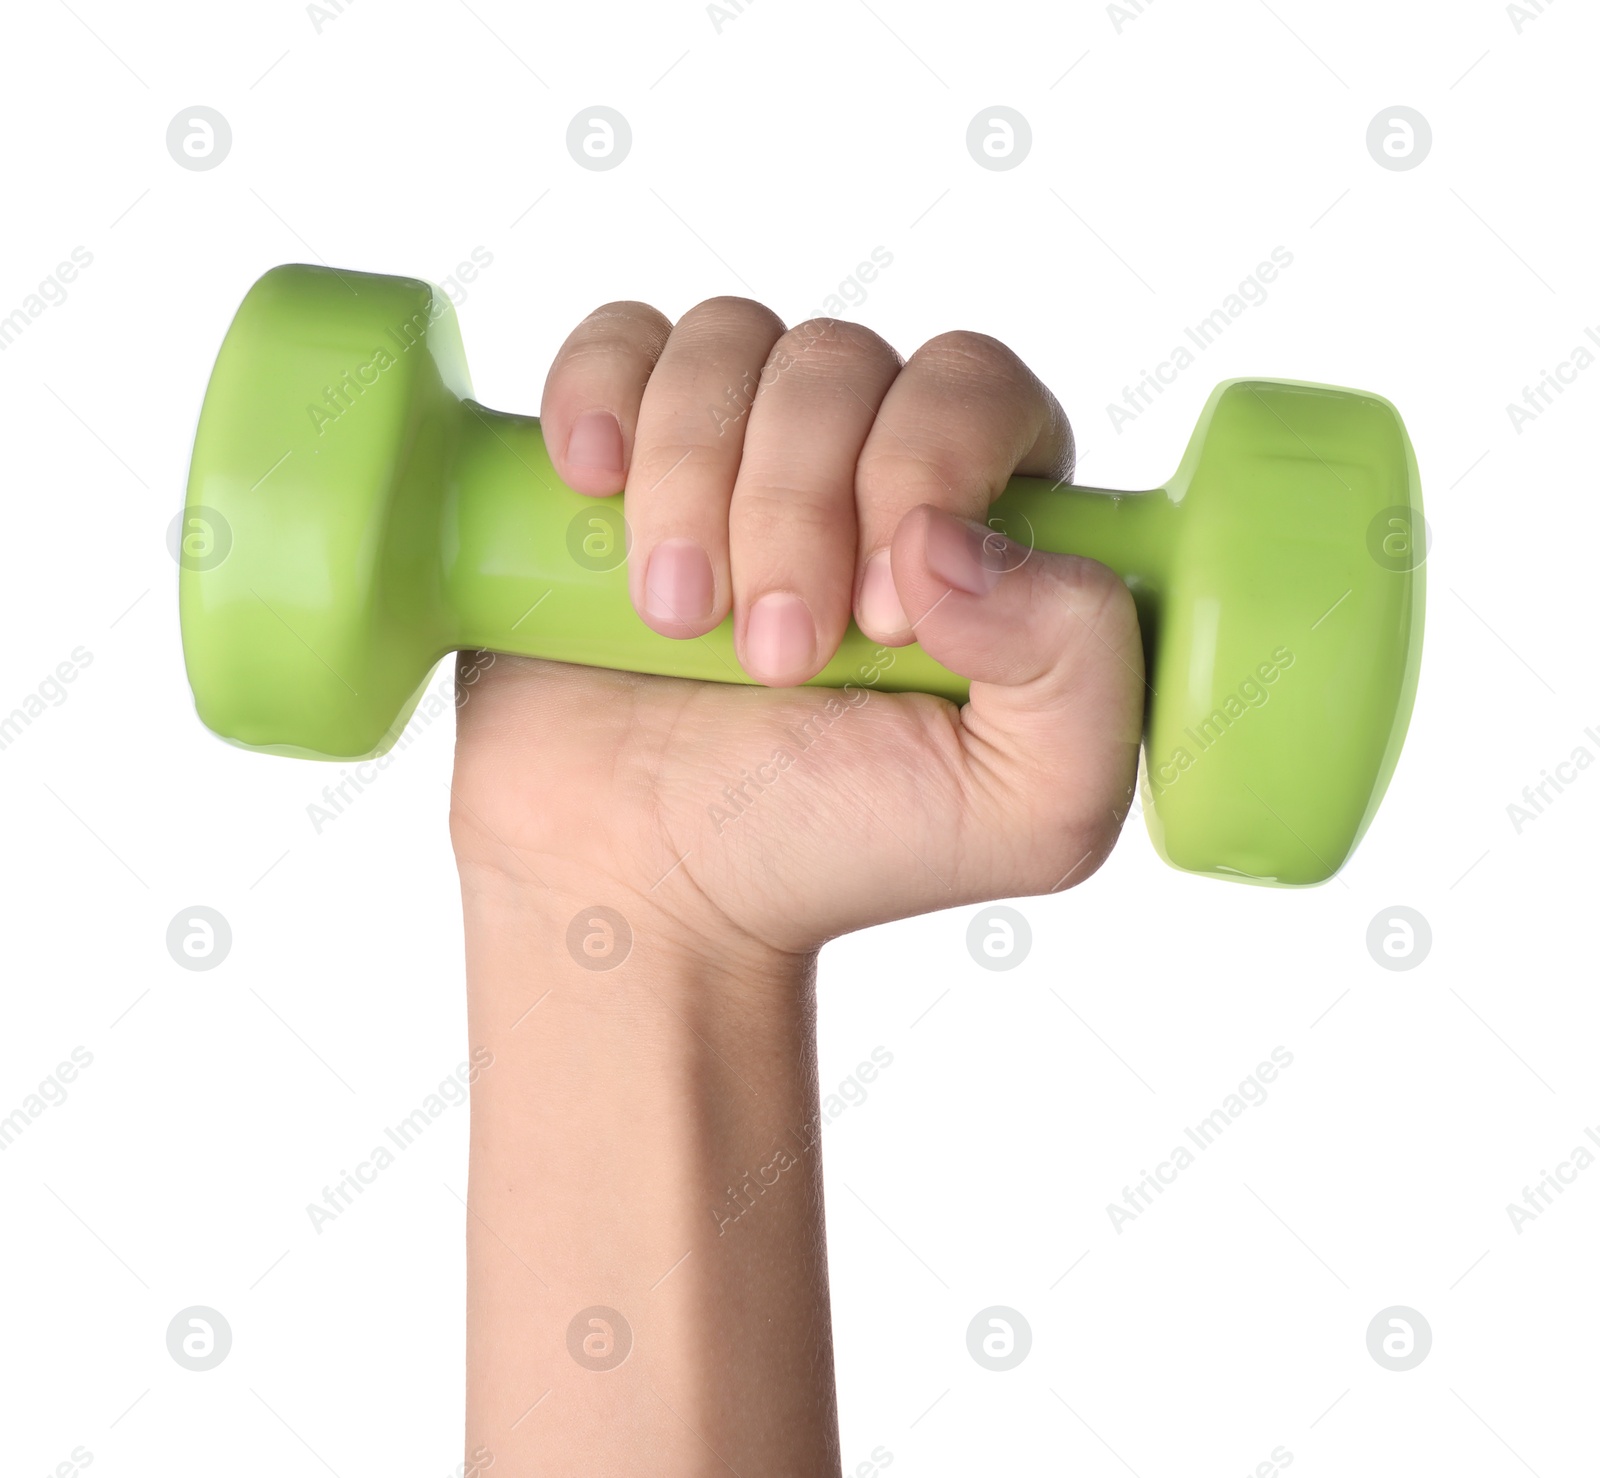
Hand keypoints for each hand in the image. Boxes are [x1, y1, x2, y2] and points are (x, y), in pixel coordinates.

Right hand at [449, 297, 1144, 954]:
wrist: (648, 884)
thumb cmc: (831, 845)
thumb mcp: (1027, 808)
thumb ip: (1081, 668)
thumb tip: (958, 542)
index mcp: (983, 518)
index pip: (979, 389)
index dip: (927, 470)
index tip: (880, 621)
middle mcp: (863, 461)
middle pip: (844, 360)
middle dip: (795, 507)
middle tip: (773, 655)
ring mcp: (736, 447)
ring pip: (729, 342)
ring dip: (692, 481)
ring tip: (678, 624)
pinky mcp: (618, 452)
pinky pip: (616, 339)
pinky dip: (600, 391)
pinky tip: (593, 484)